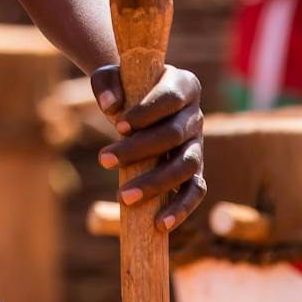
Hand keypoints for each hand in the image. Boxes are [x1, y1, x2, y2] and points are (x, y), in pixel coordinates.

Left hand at [91, 62, 205, 230]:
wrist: (134, 100)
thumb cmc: (124, 85)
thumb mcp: (111, 76)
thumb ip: (107, 84)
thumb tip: (110, 107)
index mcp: (184, 84)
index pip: (170, 99)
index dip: (147, 113)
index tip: (117, 126)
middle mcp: (196, 115)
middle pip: (174, 135)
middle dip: (139, 150)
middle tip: (103, 160)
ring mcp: (198, 145)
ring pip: (187, 166)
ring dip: (156, 183)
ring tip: (123, 197)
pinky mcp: (195, 170)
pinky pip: (195, 191)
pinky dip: (181, 208)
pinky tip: (160, 225)